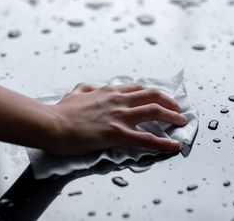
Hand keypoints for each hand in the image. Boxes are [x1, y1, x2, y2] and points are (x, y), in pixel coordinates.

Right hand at [44, 83, 187, 155]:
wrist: (51, 124)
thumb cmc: (61, 112)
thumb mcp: (74, 93)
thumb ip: (85, 88)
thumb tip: (89, 87)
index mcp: (109, 92)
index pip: (137, 88)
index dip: (152, 93)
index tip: (161, 98)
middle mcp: (118, 100)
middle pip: (152, 95)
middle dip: (169, 101)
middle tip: (178, 108)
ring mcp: (119, 116)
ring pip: (154, 112)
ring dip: (172, 116)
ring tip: (182, 122)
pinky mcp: (117, 134)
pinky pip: (146, 138)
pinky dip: (163, 142)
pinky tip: (174, 145)